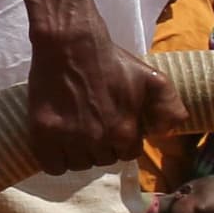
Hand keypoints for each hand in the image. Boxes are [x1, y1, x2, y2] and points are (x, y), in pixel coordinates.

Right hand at [24, 28, 176, 173]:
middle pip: (102, 160)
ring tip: (73, 132)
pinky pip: (52, 166)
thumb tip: (168, 132)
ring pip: (77, 164)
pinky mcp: (43, 134)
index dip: (121, 142)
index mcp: (125, 131)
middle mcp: (98, 140)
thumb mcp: (153, 80)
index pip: (128, 155)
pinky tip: (56, 145)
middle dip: (100, 147)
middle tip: (91, 126)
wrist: (71, 46)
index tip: (112, 128)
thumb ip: (170, 107)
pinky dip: (54, 160)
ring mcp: (69, 138)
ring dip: (77, 153)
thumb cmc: (112, 62)